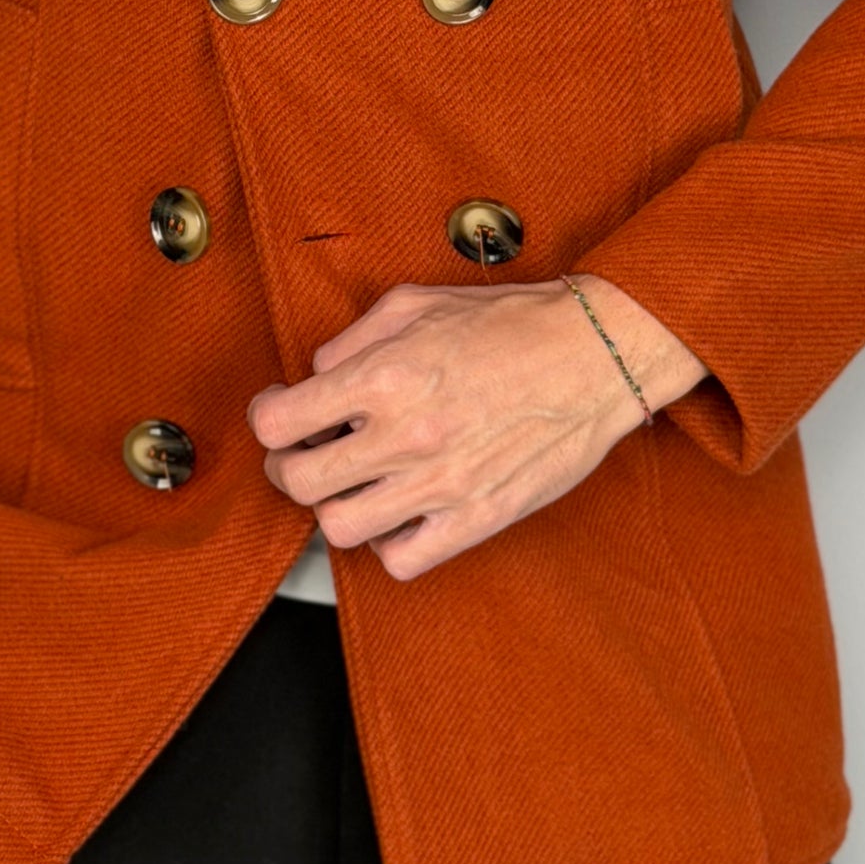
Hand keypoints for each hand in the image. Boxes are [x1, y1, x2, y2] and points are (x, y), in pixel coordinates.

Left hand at [248, 276, 706, 581]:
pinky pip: (401, 560)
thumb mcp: (417, 303)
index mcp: (384, 377)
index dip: (268, 417)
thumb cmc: (512, 323)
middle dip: (288, 465)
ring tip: (353, 484)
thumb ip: (353, 340)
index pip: (278, 422)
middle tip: (304, 452)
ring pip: (339, 529)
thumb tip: (317, 375)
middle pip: (298, 482)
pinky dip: (388, 543)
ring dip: (335, 507)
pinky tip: (399, 512)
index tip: (281, 411)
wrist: (596, 354)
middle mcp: (406, 435)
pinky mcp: (477, 518)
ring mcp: (441, 484)